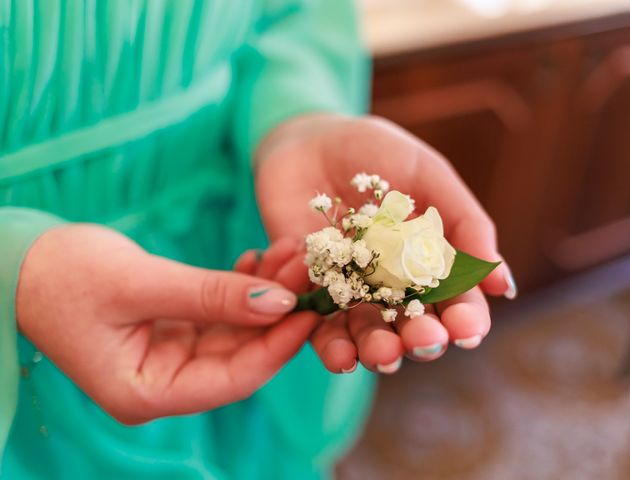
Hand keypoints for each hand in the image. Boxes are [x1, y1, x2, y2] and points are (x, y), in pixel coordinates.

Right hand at [16, 225, 316, 423]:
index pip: (231, 379)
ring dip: (265, 291)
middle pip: (240, 353)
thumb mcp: (141, 284)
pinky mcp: (174, 328)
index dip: (277, 346)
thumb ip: (212, 295)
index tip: (310, 309)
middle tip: (310, 269)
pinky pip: (220, 311)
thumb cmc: (64, 277)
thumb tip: (279, 300)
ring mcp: (171, 355)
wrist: (24, 262)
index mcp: (146, 393)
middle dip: (277, 310)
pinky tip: (261, 258)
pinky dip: (241, 285)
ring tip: (291, 253)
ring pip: (236, 328)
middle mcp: (164, 382)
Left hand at [255, 114, 515, 372]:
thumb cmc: (376, 152)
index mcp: (431, 260)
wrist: (308, 140)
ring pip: (371, 334)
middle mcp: (394, 284)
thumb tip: (502, 285)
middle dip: (423, 339)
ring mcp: (352, 290)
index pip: (455, 300)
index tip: (466, 328)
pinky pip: (322, 328)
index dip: (464, 318)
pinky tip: (342, 358)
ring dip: (381, 351)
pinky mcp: (312, 291)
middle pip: (414, 325)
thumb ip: (465, 223)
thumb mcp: (427, 174)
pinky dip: (333, 347)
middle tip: (426, 342)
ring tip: (385, 355)